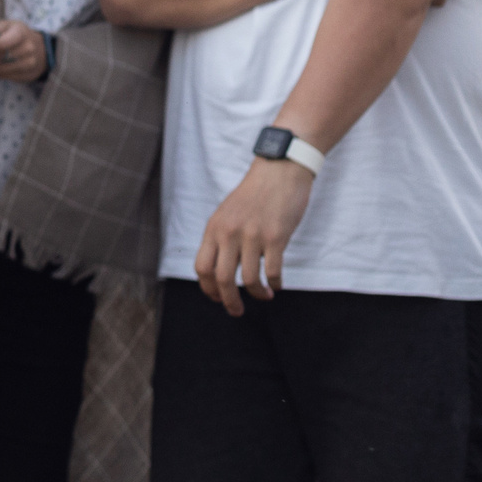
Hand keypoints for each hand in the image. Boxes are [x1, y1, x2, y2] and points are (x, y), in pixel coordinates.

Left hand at [194, 157, 315, 314]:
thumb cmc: (255, 193)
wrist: (280, 169)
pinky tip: (276, 286)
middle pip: (221, 278)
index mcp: (214, 228)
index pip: (201, 267)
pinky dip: (274, 284)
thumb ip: (221, 237)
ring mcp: (252, 235)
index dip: (207, 289)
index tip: (217, 298)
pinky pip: (272, 271)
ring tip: (263, 296)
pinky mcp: (276, 236)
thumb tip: (218, 268)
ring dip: (255, 294)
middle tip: (237, 311)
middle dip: (228, 301)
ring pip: (248, 279)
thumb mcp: (227, 212)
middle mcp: (229, 233)